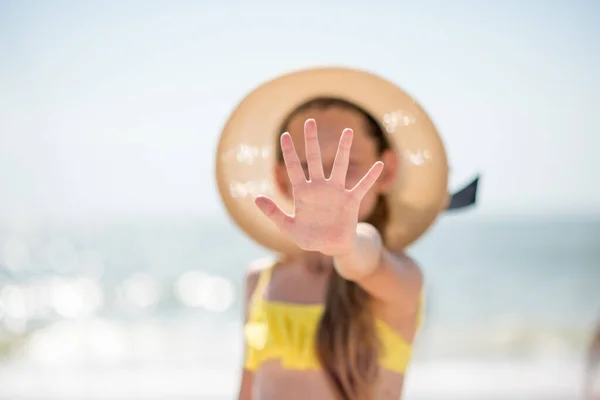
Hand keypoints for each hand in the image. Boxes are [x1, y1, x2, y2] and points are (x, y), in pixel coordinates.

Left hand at [255, 119, 383, 255]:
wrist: (331, 246)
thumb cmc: (309, 237)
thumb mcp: (289, 227)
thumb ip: (274, 214)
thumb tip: (256, 198)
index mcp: (302, 193)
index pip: (294, 168)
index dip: (289, 152)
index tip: (285, 135)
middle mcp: (319, 187)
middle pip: (314, 159)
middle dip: (311, 141)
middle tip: (309, 121)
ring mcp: (336, 192)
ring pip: (339, 166)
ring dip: (343, 150)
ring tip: (347, 132)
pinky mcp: (351, 201)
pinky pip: (362, 186)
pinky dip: (370, 177)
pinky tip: (378, 165)